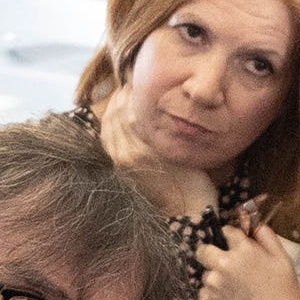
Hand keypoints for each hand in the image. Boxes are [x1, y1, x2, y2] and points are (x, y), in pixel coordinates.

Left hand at [97, 85, 218, 220]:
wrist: (186, 215)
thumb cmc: (192, 184)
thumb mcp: (179, 151)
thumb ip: (158, 129)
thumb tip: (143, 106)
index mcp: (138, 148)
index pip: (126, 109)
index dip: (131, 94)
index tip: (138, 84)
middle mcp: (123, 154)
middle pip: (113, 116)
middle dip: (119, 99)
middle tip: (130, 88)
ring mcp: (119, 163)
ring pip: (107, 128)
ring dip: (113, 111)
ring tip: (123, 101)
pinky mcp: (120, 170)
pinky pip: (108, 142)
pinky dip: (111, 127)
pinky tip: (119, 122)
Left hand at [197, 215, 299, 299]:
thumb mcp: (284, 262)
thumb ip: (266, 237)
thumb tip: (252, 223)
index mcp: (243, 251)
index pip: (226, 232)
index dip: (231, 239)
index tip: (235, 247)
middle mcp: (223, 265)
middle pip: (203, 250)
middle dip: (212, 255)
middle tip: (228, 269)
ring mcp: (212, 286)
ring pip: (205, 275)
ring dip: (215, 280)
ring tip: (236, 295)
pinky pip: (204, 295)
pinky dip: (213, 299)